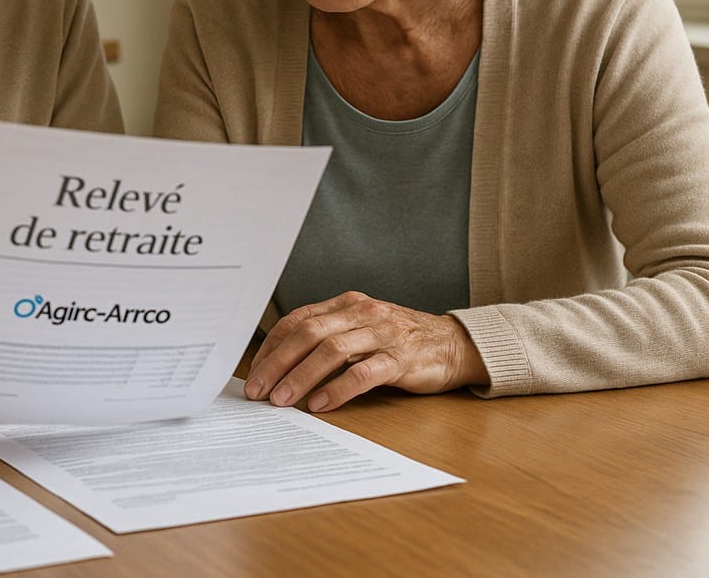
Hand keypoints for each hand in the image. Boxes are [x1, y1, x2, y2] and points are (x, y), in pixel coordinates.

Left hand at [244, 291, 488, 411]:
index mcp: (346, 304)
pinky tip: (320, 405)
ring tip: (282, 400)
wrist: (453, 344)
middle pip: (308, 333)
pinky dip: (338, 389)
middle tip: (257, 390)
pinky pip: (363, 373)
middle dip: (277, 363)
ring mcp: (382, 334)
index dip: (272, 346)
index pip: (298, 319)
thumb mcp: (361, 329)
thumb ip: (329, 339)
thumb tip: (283, 366)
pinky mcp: (400, 359)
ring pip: (332, 351)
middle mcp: (362, 313)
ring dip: (301, 377)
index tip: (254, 371)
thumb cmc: (400, 341)